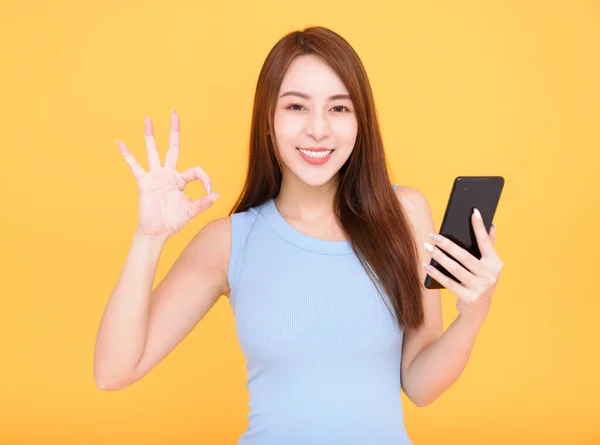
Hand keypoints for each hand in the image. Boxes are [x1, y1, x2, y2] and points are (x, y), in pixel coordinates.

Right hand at [116, 109, 218, 238]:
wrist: (157, 232)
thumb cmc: (173, 221)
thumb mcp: (191, 211)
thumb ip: (203, 202)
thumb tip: (215, 194)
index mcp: (181, 180)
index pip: (195, 170)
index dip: (205, 178)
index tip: (209, 191)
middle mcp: (168, 174)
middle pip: (172, 147)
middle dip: (174, 130)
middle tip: (174, 112)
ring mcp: (155, 176)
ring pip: (153, 151)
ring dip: (150, 135)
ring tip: (147, 118)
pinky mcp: (144, 182)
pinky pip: (134, 166)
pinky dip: (126, 154)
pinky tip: (119, 141)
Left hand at [423, 209, 502, 328]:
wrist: (478, 310)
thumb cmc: (480, 281)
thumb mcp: (487, 266)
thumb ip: (489, 246)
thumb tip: (492, 225)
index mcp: (495, 264)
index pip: (486, 242)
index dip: (479, 227)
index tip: (473, 212)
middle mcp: (490, 275)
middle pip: (464, 256)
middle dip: (447, 244)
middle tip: (432, 235)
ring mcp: (480, 287)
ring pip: (454, 268)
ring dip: (439, 257)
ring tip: (427, 247)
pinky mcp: (469, 297)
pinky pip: (448, 282)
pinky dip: (436, 273)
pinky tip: (426, 265)